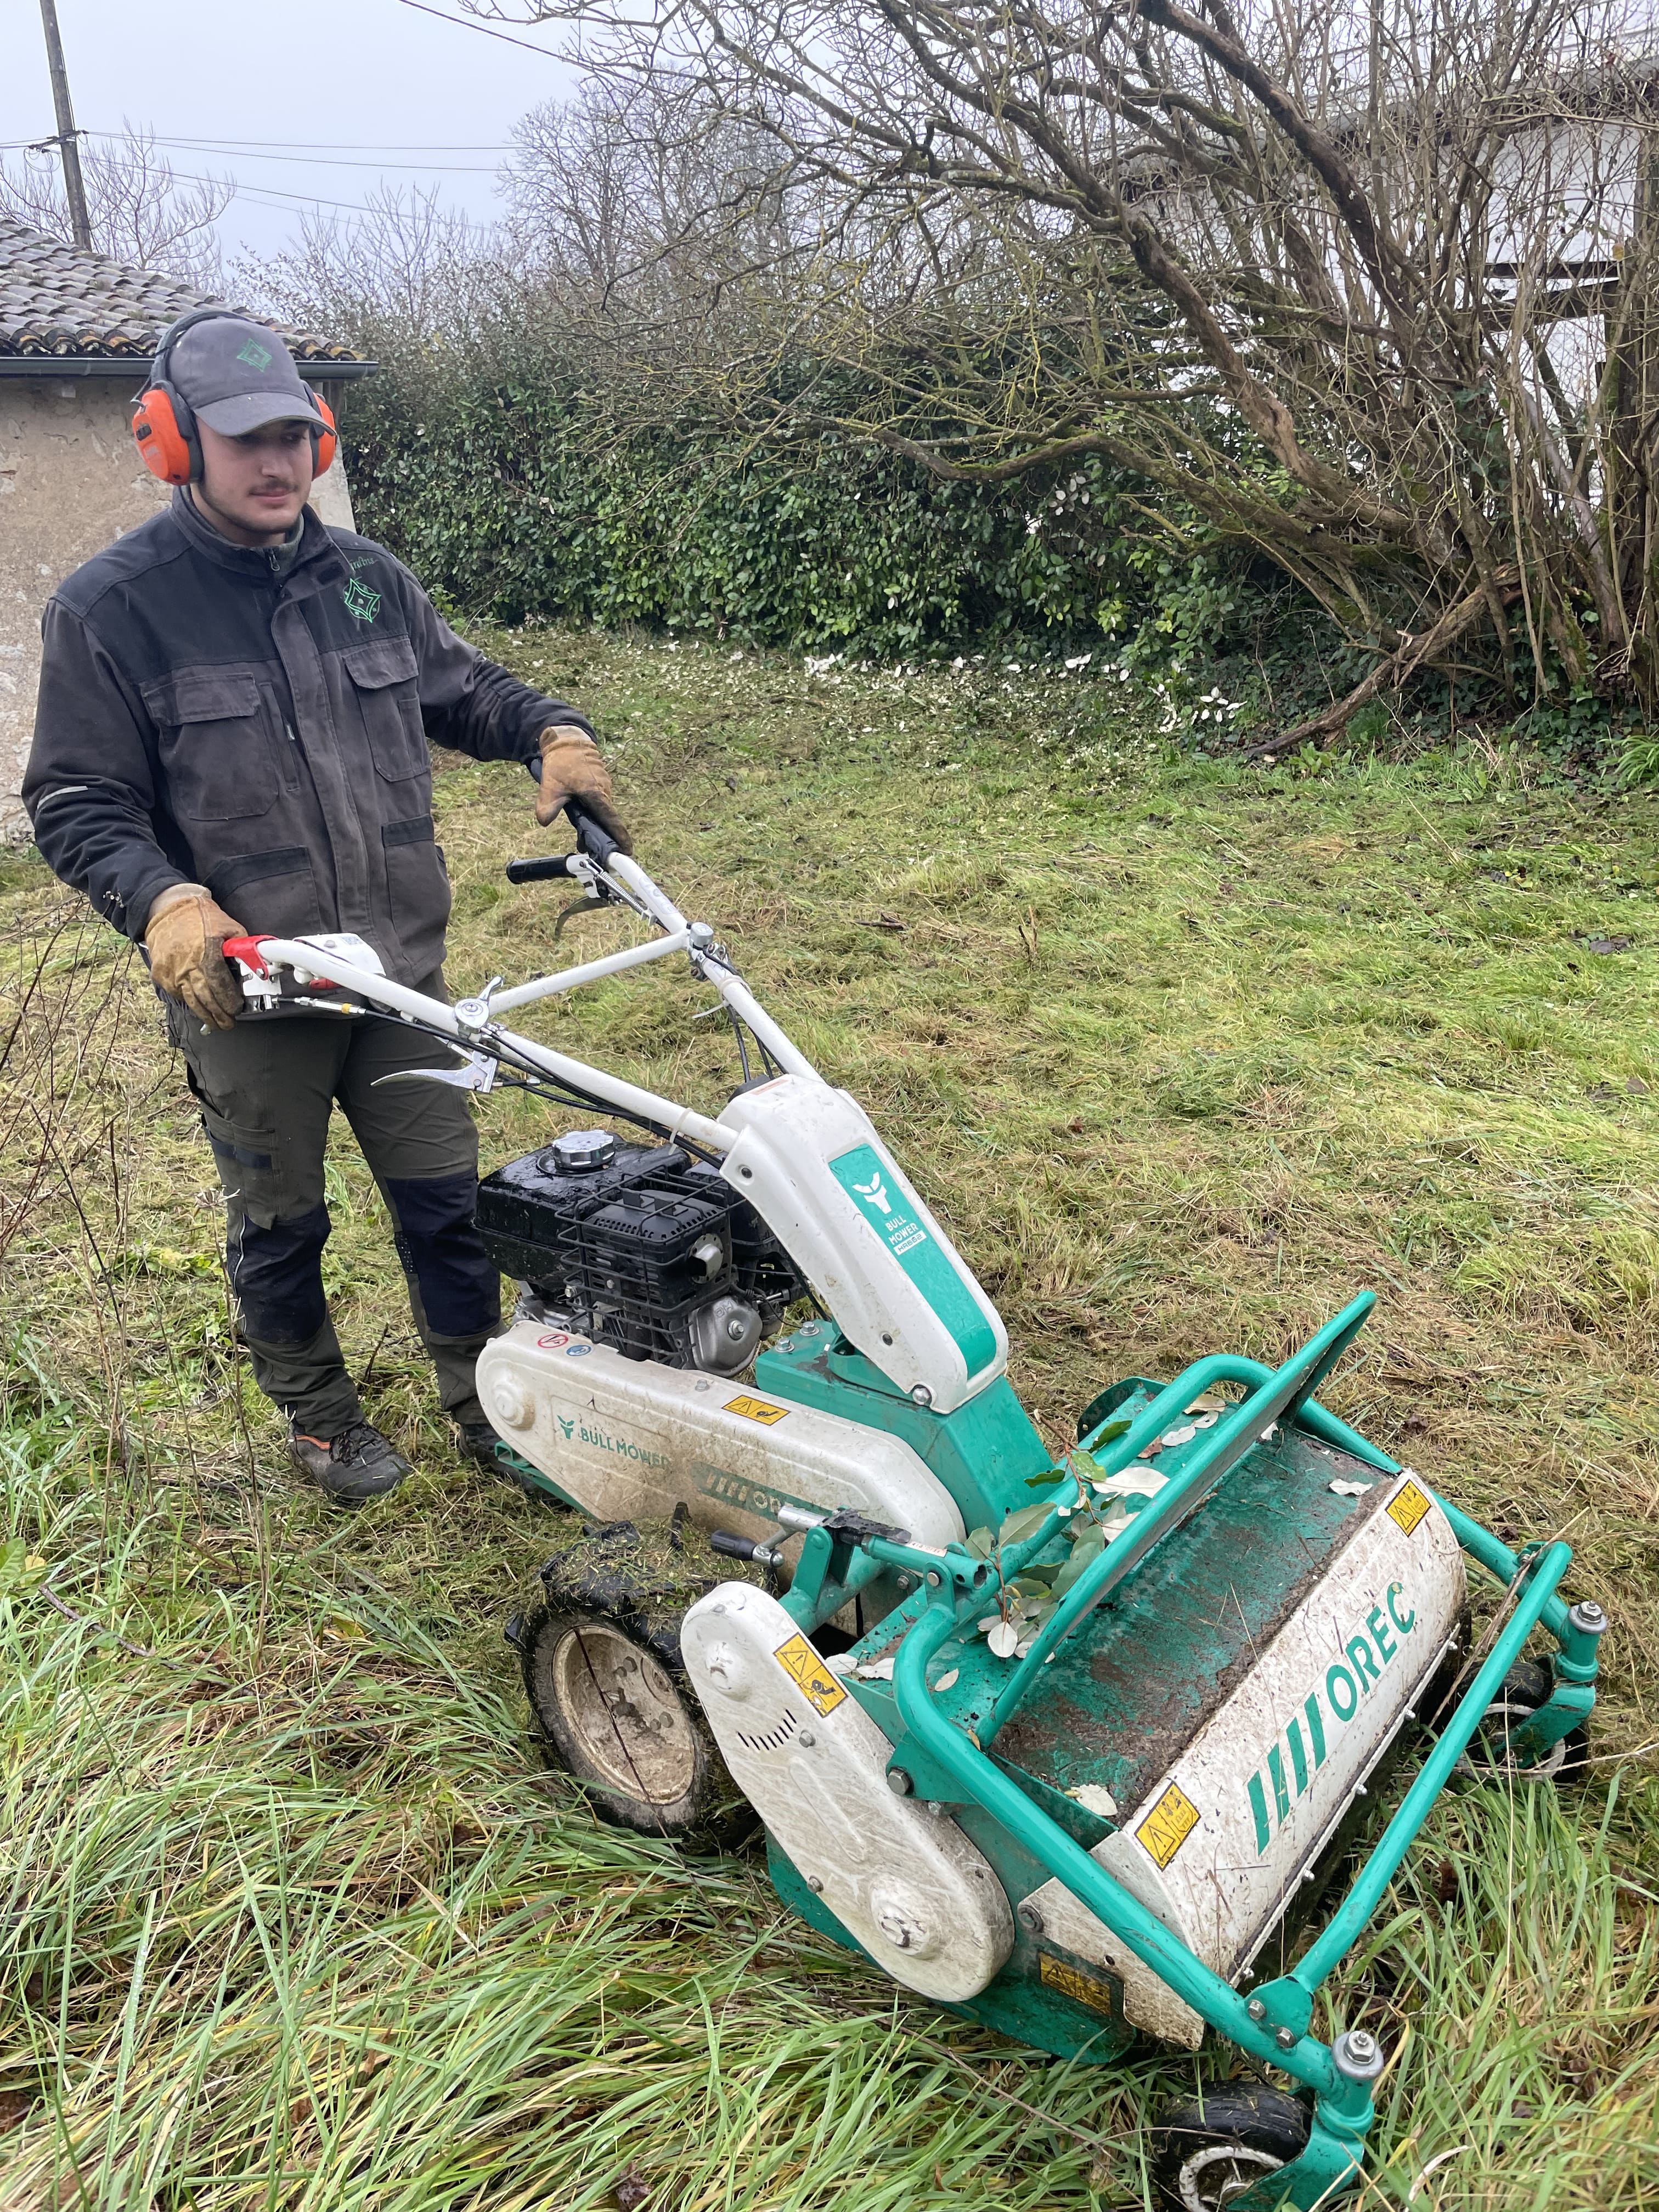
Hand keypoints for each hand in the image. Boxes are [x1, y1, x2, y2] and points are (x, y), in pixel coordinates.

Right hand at [145, 883, 245, 1029]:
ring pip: (191, 1001)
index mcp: (207, 952)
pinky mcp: (161, 974)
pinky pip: (177, 994)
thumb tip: (258, 965)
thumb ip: (243, 948)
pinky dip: (189, 1002)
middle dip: (219, 1014)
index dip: (229, 1000)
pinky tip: (199, 1007)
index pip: (220, 984)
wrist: (167, 908)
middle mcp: (187, 965)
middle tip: (228, 1023)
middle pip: (205, 998)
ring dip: (205, 1014)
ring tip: (216, 1022)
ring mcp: (172, 971)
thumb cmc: (200, 916)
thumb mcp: (229, 927)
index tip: (236, 1009)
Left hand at [535, 725, 632, 851]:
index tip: (627, 851)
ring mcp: (604, 786)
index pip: (610, 819)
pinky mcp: (600, 784)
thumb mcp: (550, 784)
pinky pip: (600, 803)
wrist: (567, 740)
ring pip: (602, 811)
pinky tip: (583, 819)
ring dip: (596, 824)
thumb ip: (547, 804)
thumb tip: (544, 821)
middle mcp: (604, 790)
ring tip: (583, 838)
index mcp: (596, 792)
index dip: (619, 836)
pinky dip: (594, 814)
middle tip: (590, 850)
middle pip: (606, 819)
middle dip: (602, 836)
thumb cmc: (561, 761)